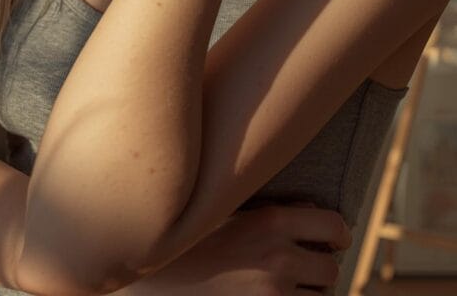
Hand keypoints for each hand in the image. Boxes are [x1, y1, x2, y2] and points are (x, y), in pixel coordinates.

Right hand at [121, 201, 351, 293]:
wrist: (156, 276)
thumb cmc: (190, 236)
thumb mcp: (230, 209)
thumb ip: (271, 209)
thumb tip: (310, 208)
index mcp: (272, 221)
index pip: (334, 226)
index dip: (339, 234)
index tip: (334, 239)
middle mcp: (278, 258)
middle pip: (332, 269)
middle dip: (322, 268)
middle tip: (307, 267)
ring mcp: (272, 294)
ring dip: (310, 293)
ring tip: (289, 285)